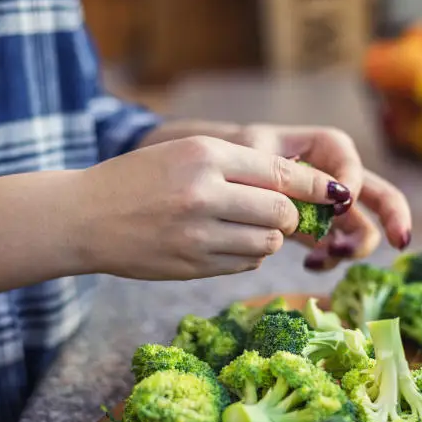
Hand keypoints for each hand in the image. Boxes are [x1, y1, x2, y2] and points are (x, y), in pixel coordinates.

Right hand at [77, 135, 351, 279]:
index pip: (281, 173)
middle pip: (282, 212)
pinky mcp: (192, 266)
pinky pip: (244, 265)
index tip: (338, 193)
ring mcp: (197, 235)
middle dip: (292, 216)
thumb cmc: (137, 180)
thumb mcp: (184, 155)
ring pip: (266, 244)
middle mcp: (204, 194)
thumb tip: (299, 189)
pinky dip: (246, 256)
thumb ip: (238, 168)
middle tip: (283, 214)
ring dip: (269, 238)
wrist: (83, 217)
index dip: (317, 186)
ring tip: (247, 228)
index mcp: (205, 156)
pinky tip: (223, 244)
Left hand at [238, 124, 412, 270]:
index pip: (350, 165)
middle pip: (380, 194)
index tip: (335, 205)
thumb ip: (288, 172)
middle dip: (394, 217)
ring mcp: (331, 206)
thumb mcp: (254, 152)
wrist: (219, 176)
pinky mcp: (320, 230)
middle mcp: (337, 175)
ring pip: (362, 227)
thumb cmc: (236, 152)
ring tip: (326, 256)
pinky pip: (337, 247)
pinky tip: (310, 262)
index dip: (351, 184)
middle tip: (400, 242)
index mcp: (326, 146)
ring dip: (353, 246)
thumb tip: (331, 196)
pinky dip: (330, 258)